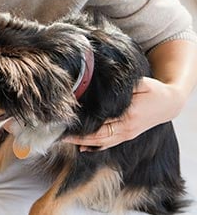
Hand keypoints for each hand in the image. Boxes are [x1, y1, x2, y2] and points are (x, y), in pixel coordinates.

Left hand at [63, 77, 183, 151]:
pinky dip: (95, 146)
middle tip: (59, 133)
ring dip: (83, 142)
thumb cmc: (153, 90)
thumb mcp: (140, 83)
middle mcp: (127, 128)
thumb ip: (122, 85)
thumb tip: (100, 81)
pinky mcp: (128, 136)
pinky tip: (81, 147)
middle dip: (78, 136)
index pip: (101, 120)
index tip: (67, 120)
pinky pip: (109, 144)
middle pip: (98, 135)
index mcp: (129, 114)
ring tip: (65, 139)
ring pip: (102, 142)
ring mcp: (128, 134)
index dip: (84, 122)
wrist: (169, 103)